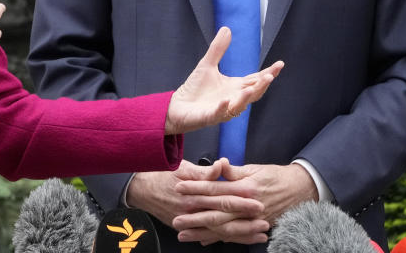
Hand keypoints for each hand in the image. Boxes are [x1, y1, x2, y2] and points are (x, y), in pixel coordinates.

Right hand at [127, 160, 262, 230]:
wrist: (140, 189)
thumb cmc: (162, 174)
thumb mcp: (182, 167)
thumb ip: (205, 171)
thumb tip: (223, 164)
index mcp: (194, 194)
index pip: (223, 198)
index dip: (241, 201)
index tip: (259, 202)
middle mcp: (193, 211)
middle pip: (224, 219)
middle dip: (246, 222)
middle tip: (266, 223)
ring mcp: (189, 222)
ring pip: (219, 232)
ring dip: (240, 235)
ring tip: (260, 236)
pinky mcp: (186, 228)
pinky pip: (208, 236)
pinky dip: (224, 239)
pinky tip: (239, 240)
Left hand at [164, 27, 283, 133]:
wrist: (178, 106)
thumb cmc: (195, 89)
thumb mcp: (207, 64)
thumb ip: (218, 49)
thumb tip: (227, 29)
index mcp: (235, 87)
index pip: (255, 79)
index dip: (268, 73)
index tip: (280, 64)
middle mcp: (233, 99)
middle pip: (253, 93)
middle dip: (262, 85)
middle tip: (270, 76)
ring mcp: (223, 109)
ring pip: (239, 106)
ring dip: (246, 98)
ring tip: (252, 88)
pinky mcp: (209, 117)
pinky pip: (218, 114)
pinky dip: (223, 108)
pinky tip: (225, 101)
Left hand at [172, 162, 317, 244]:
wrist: (301, 190)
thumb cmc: (275, 176)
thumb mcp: (254, 168)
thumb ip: (234, 171)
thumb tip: (219, 164)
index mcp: (245, 188)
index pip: (215, 188)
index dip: (196, 188)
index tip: (178, 187)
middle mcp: (247, 206)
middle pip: (216, 213)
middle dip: (195, 216)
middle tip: (176, 218)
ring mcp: (252, 220)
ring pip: (223, 229)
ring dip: (202, 232)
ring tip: (184, 234)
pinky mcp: (256, 227)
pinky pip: (235, 236)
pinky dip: (219, 240)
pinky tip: (204, 241)